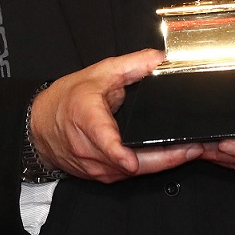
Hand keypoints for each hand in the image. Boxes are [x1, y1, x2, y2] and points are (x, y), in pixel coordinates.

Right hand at [29, 49, 202, 182]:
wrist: (40, 124)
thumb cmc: (67, 99)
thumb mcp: (100, 73)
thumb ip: (133, 64)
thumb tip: (159, 58)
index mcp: (86, 118)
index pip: (102, 139)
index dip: (117, 152)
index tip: (130, 160)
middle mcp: (89, 148)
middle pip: (128, 162)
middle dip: (165, 158)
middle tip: (193, 148)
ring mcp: (94, 166)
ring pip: (133, 172)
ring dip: (163, 163)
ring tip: (190, 151)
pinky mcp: (101, 175)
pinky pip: (129, 175)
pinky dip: (151, 166)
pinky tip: (170, 157)